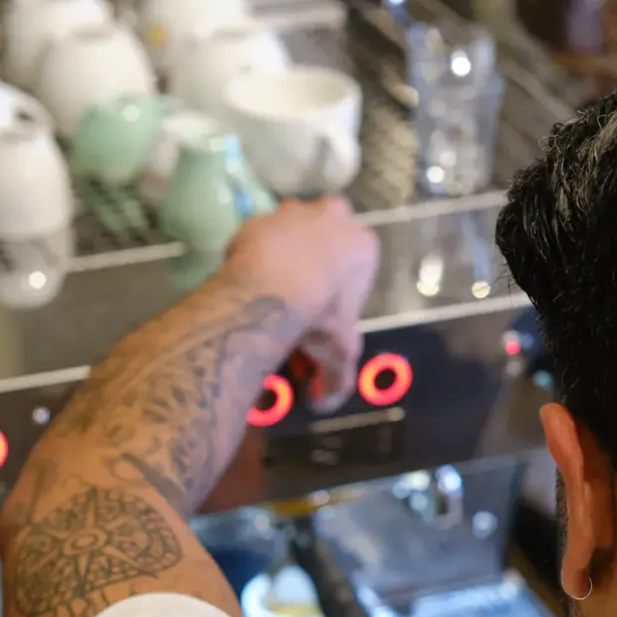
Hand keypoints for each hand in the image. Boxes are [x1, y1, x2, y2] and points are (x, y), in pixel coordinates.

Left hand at [224, 197, 379, 402]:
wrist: (272, 290)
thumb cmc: (321, 314)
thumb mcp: (339, 353)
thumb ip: (337, 378)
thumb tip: (325, 404)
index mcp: (363, 244)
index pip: (358, 265)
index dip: (342, 291)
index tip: (327, 314)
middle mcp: (333, 216)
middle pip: (327, 239)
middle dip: (318, 261)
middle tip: (302, 297)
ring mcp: (293, 212)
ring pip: (294, 231)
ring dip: (288, 253)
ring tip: (274, 289)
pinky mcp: (259, 217)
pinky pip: (260, 237)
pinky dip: (257, 255)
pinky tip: (252, 280)